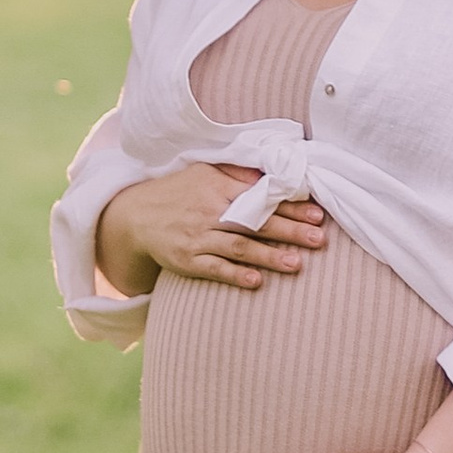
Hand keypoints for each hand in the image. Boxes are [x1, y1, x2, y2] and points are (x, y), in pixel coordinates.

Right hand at [95, 161, 329, 297]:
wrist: (134, 215)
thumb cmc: (178, 192)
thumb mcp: (205, 172)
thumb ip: (238, 173)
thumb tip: (272, 174)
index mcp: (217, 187)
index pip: (260, 197)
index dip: (290, 206)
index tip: (317, 214)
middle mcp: (209, 212)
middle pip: (255, 222)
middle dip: (289, 231)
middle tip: (318, 239)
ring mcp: (197, 237)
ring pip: (238, 247)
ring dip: (268, 256)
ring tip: (297, 264)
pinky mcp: (187, 260)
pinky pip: (214, 269)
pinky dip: (235, 275)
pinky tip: (257, 281)